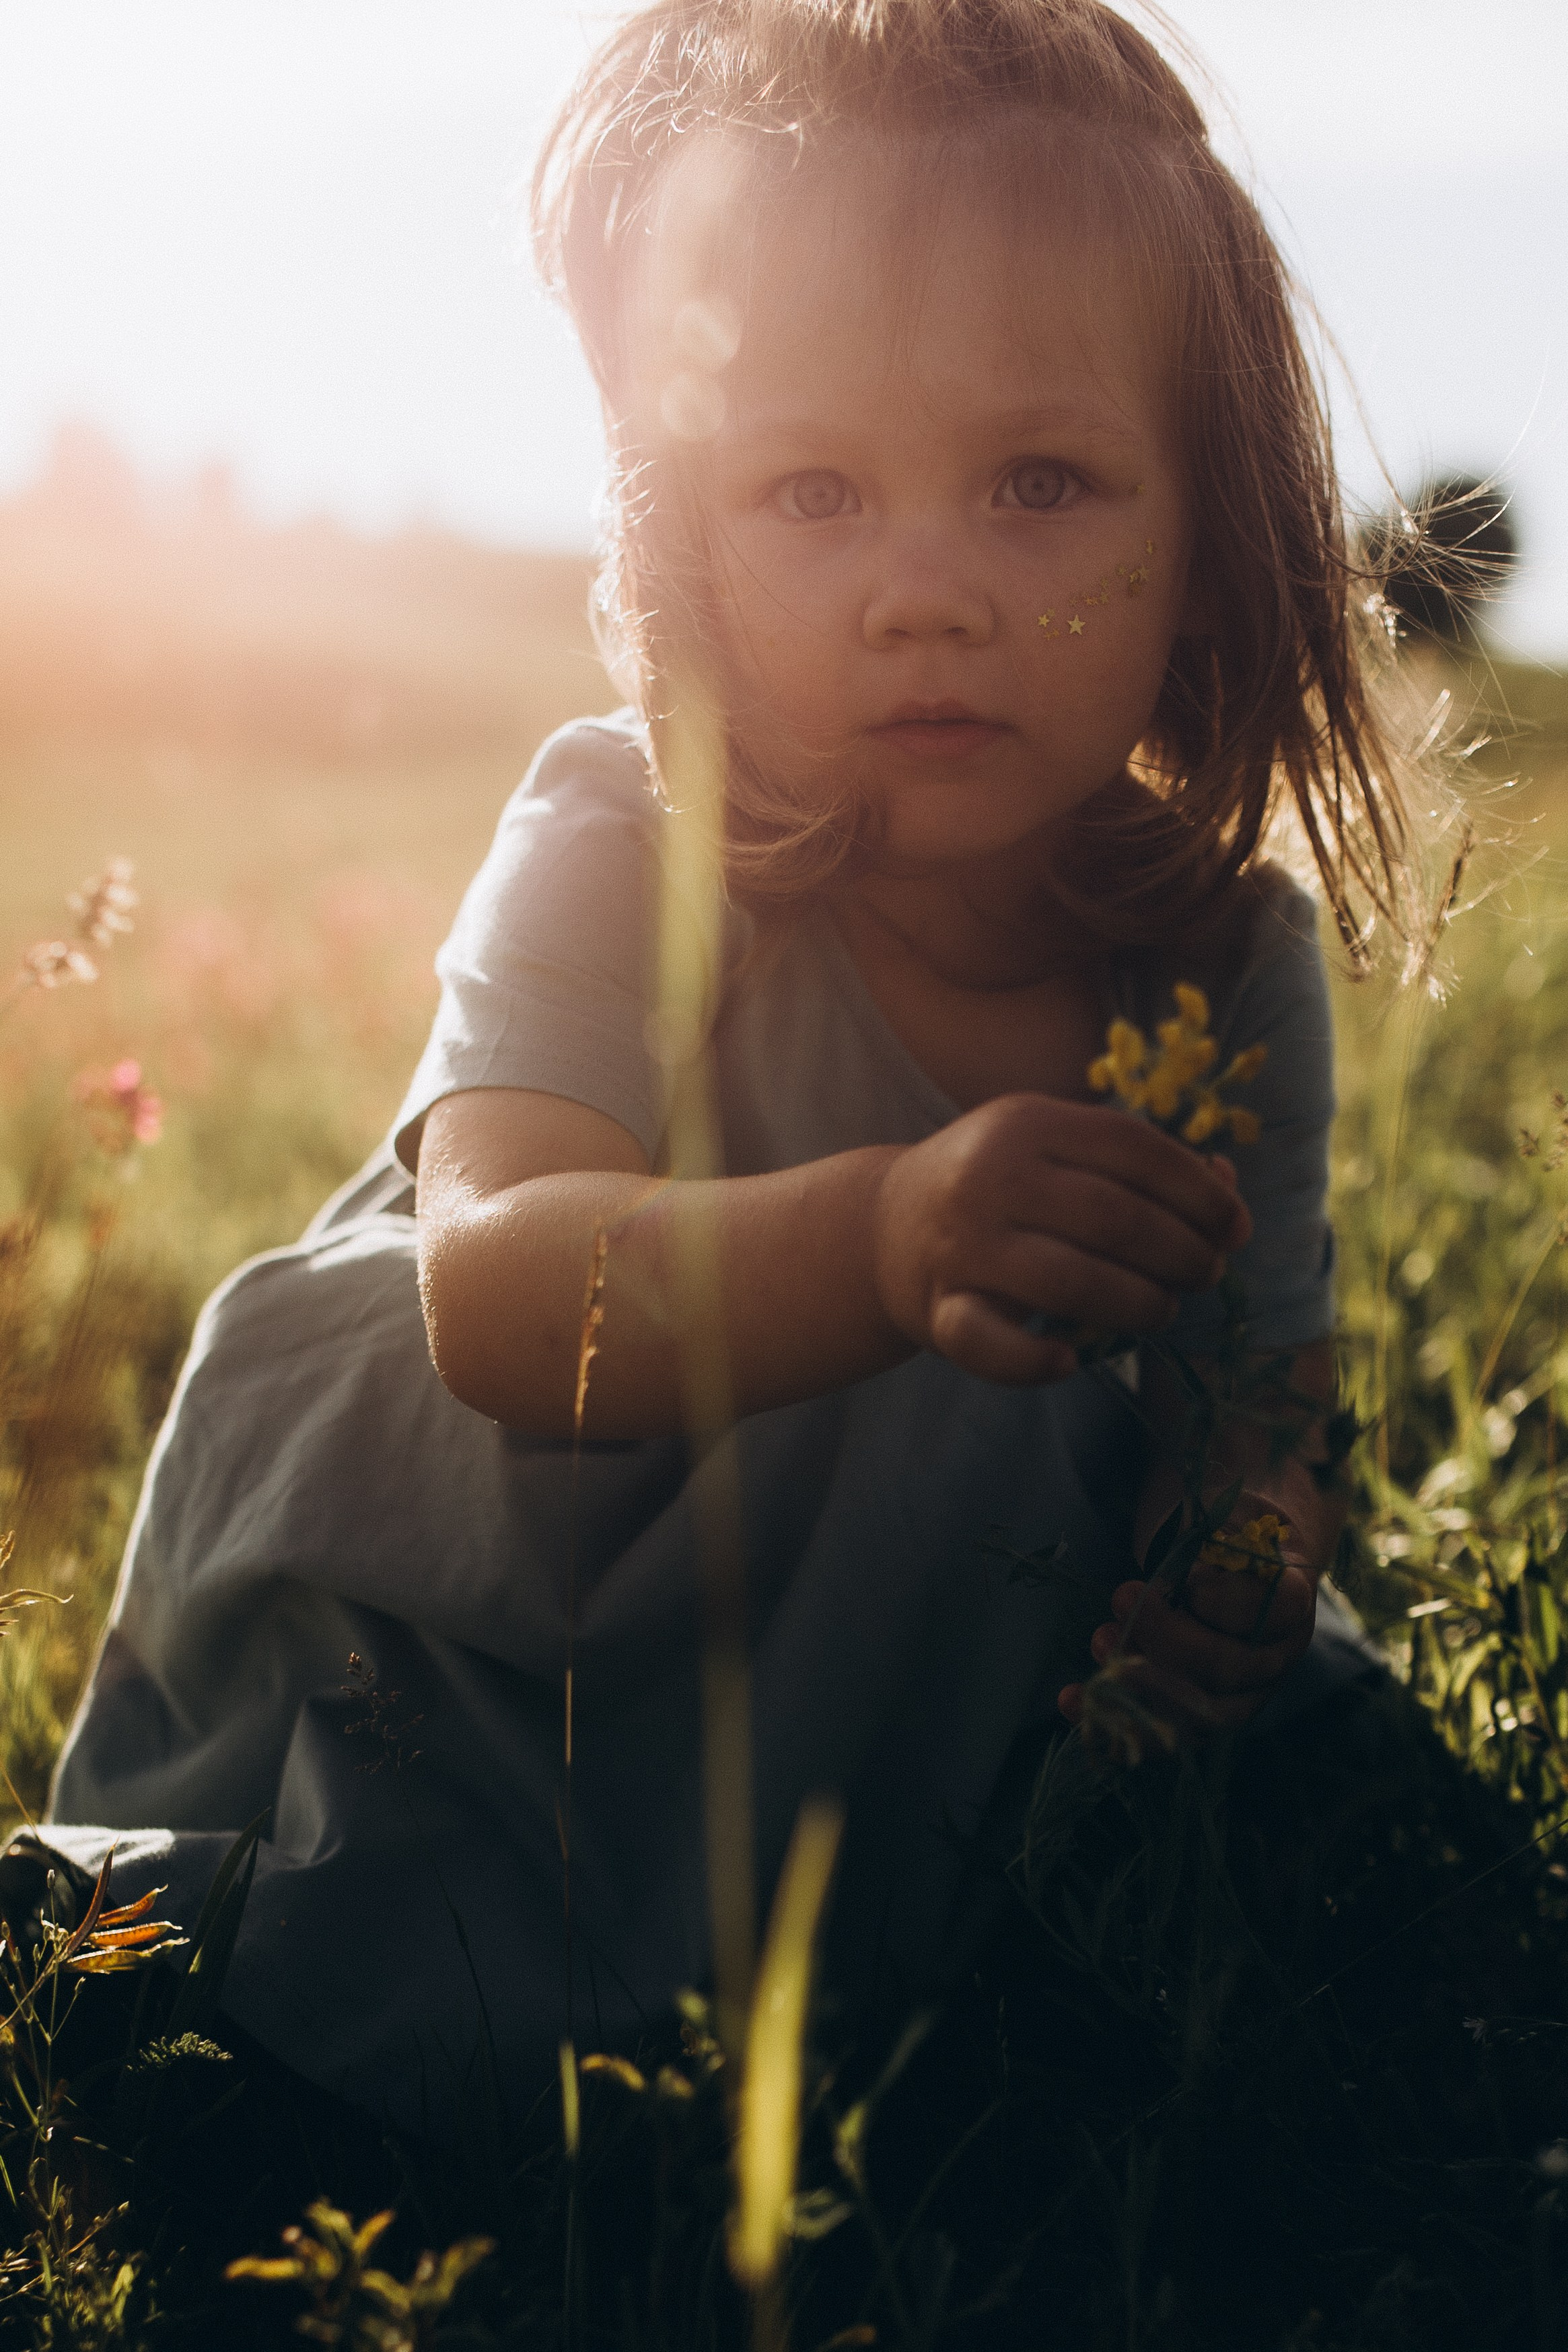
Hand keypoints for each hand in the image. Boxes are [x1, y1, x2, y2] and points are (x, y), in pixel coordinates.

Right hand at [871, 1093, 1250, 1384]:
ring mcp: (961, 1245)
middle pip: (1113, 1219)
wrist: (886, 1226)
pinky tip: (1071, 1360)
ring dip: (1138, 1305)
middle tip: (1205, 1274)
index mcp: (1027, 1122)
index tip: (1235, 1226)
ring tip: (1162, 1310)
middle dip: (1181, 1253)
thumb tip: (1227, 1190)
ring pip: (1070, 1283)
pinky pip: (991, 1344)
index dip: (1198, 1190)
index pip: (1133, 1148)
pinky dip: (1036, 1362)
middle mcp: (990, 1177)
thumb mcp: (1056, 1149)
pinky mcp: (937, 1308)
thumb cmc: (1000, 1186)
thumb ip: (1135, 1163)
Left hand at [1058, 1501, 1317, 1738]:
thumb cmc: (1223, 1540)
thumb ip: (1215, 1538)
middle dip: (1164, 1636)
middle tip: (1122, 1597)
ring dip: (1136, 1681)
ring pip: (1195, 1715)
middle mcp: (1273, 1659)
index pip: (1272, 1609)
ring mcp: (1240, 1698)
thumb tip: (1191, 1573)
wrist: (1229, 1572)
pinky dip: (1111, 1724)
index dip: (1218, 1597)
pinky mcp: (1199, 1722)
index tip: (1185, 1578)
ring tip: (1100, 1640)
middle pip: (1225, 1668)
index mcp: (1291, 1602)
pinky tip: (1070, 1699)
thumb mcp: (1226, 1518)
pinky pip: (1159, 1737)